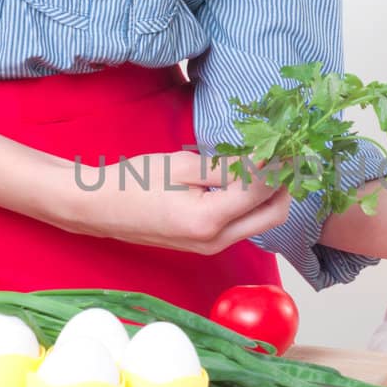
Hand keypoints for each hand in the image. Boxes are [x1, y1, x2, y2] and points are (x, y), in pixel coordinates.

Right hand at [57, 152, 291, 254]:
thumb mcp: (184, 166)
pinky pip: (244, 224)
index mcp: (209, 221)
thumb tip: (265, 160)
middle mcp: (216, 242)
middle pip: (274, 214)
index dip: (278, 161)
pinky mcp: (207, 245)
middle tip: (284, 152)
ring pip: (262, 222)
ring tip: (266, 160)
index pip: (261, 189)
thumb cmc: (135, 182)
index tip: (286, 138)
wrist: (100, 208)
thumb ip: (228, 167)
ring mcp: (212, 247)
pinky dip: (253, 202)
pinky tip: (244, 178)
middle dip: (285, 182)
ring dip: (271, 192)